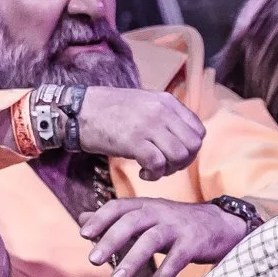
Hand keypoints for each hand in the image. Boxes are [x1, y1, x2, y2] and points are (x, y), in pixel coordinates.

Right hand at [75, 87, 205, 180]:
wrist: (78, 110)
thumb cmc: (109, 111)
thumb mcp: (144, 104)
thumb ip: (165, 117)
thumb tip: (181, 139)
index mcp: (167, 101)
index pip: (199, 131)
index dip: (190, 149)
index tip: (173, 155)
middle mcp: (162, 111)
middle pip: (193, 146)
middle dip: (182, 162)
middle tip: (165, 166)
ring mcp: (149, 125)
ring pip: (179, 156)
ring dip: (169, 170)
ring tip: (153, 169)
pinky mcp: (134, 141)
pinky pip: (158, 164)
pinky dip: (154, 175)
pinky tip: (142, 173)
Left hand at [79, 198, 248, 276]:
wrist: (223, 225)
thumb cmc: (178, 224)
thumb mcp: (148, 217)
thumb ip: (116, 219)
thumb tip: (82, 219)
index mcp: (147, 205)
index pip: (119, 206)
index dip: (101, 218)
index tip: (84, 234)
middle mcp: (161, 212)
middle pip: (132, 221)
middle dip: (111, 240)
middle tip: (93, 260)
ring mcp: (178, 227)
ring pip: (152, 240)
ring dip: (133, 260)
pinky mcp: (194, 242)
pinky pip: (176, 260)